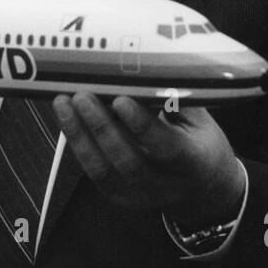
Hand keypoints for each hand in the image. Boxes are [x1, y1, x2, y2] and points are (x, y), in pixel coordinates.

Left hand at [53, 92, 244, 227]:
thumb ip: (175, 100)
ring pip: (103, 170)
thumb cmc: (199, 141)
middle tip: (82, 95)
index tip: (121, 99)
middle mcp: (166, 185)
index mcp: (194, 163)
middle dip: (101, 126)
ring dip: (80, 135)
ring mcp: (141, 195)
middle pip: (128, 161)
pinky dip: (78, 144)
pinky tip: (68, 119)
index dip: (142, 125)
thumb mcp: (200, 120)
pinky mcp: (120, 196)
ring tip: (64, 103)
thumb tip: (145, 70)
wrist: (203, 187)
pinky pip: (94, 172)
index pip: (167, 147)